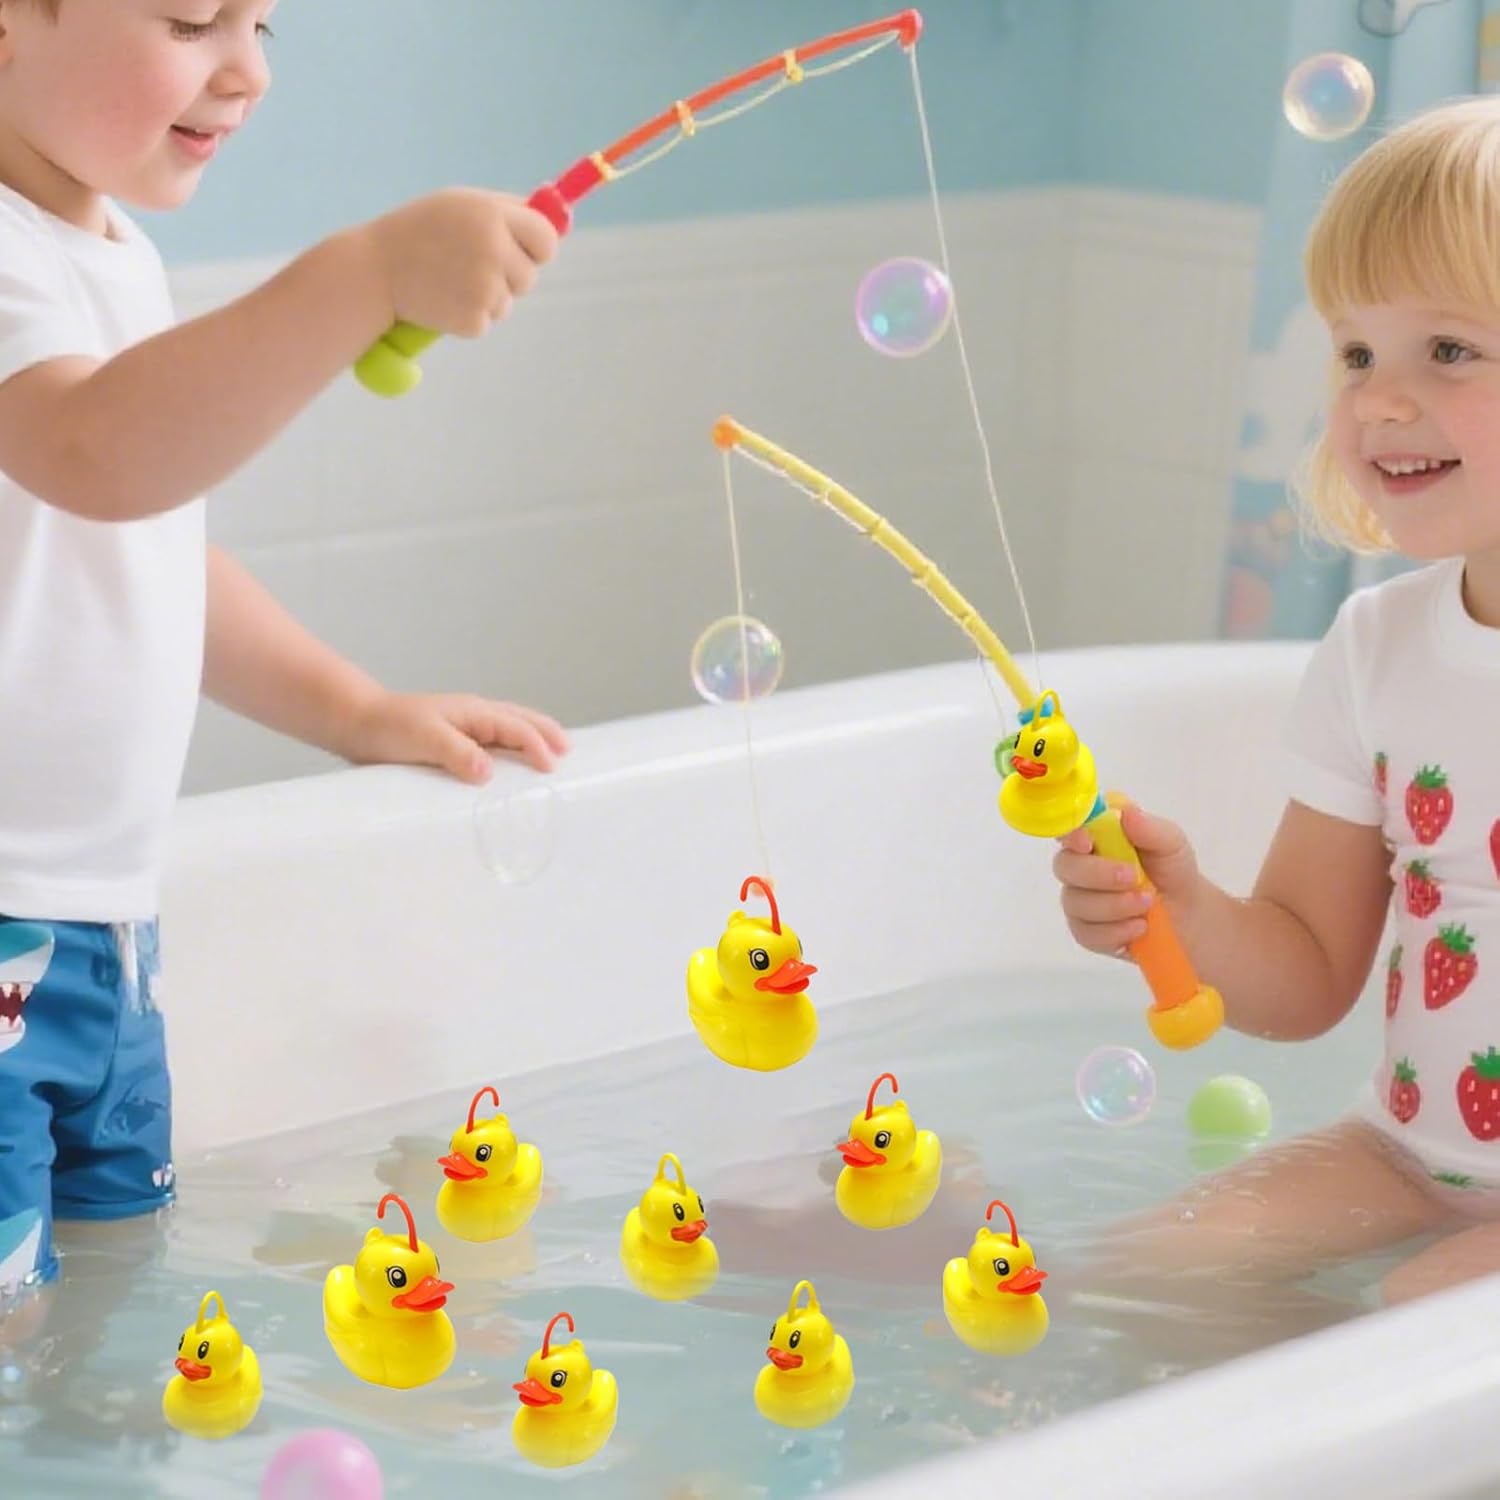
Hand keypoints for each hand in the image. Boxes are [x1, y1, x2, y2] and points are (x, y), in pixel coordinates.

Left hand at [343, 690, 568, 780]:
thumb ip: (457, 753)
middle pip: (521, 720)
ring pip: (510, 727)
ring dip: (532, 737)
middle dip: (546, 733)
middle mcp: (474, 716)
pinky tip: (510, 762)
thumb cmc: (388, 727)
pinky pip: (493, 742)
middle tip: (568, 750)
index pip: (516, 728)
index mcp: (473, 712)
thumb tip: (488, 771)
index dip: (537, 746)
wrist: (357, 723)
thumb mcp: (424, 739)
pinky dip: (511, 748)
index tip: (552, 767)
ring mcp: (464, 726)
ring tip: (552, 752)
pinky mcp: (453, 741)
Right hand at [362, 189, 557, 337]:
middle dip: (508, 275)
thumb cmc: (419, 234)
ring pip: (508, 301)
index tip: (523, 250)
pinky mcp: (474, 319)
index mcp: (491, 214)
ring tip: (448, 280)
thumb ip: (505, 211)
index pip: (546, 238)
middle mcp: (493, 248)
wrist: (374, 272)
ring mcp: (485, 286)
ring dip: (486, 297)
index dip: (537, 247)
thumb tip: (558, 223)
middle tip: (468, 266)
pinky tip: (441, 300)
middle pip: (530, 276)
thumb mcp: (459, 206)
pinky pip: (487, 322)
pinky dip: (468, 317)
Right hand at [1051, 801, 1201, 955]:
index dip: (1070, 835)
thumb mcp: (1171, 843)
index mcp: (1096, 837)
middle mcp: (1079, 866)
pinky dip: (1116, 931)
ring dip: (1114, 905)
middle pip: (1065, 867)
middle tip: (1132, 878)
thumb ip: (1150, 828)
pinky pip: (1086, 933)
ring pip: (1076, 903)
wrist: (1187, 914)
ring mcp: (1079, 900)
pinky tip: (1139, 926)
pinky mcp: (1086, 932)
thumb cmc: (1172, 870)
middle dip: (1098, 874)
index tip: (1088, 843)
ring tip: (1147, 904)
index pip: (1068, 830)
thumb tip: (1126, 812)